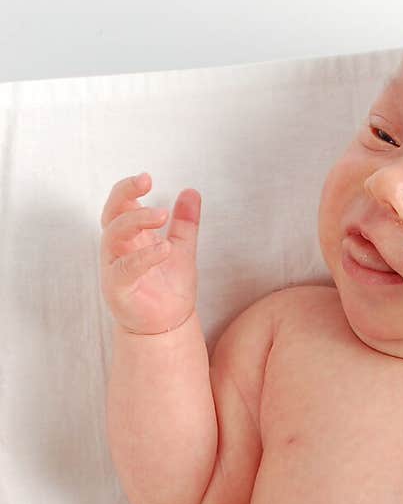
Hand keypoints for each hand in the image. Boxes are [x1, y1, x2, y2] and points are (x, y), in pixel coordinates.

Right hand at [100, 173, 200, 335]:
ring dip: (135, 220)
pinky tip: (164, 248)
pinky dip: (143, 256)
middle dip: (124, 194)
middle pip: (110, 213)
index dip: (129, 189)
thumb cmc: (169, 289)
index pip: (121, 205)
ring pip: (112, 235)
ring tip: (161, 215)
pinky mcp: (117, 289)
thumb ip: (185, 223)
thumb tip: (191, 192)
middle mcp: (118, 249)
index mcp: (131, 237)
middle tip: (146, 182)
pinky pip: (124, 268)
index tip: (146, 177)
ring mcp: (115, 268)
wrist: (169, 326)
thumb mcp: (183, 250)